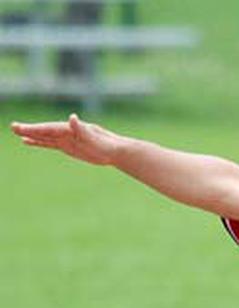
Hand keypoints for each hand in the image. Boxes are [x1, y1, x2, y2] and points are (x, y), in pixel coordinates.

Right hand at [9, 114, 123, 165]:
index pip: (49, 129)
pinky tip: (29, 142)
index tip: (22, 128)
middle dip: (29, 130)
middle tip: (13, 127)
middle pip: (44, 131)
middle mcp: (66, 132)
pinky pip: (50, 144)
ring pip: (45, 137)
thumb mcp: (94, 137)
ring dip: (31, 135)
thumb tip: (72, 117)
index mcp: (71, 129)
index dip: (35, 129)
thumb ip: (81, 128)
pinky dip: (39, 142)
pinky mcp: (68, 147)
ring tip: (17, 133)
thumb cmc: (106, 144)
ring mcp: (66, 139)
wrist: (116, 150)